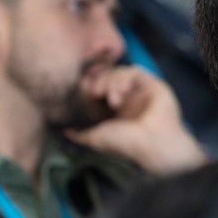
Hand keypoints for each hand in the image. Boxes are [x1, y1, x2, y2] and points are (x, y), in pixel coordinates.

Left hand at [64, 65, 207, 172]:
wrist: (151, 145)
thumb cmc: (126, 144)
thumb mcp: (96, 138)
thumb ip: (79, 134)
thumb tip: (64, 132)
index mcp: (116, 109)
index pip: (100, 87)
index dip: (91, 85)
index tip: (86, 91)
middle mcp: (129, 98)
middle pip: (108, 76)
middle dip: (99, 82)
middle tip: (96, 93)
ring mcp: (141, 91)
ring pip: (120, 72)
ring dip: (112, 82)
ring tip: (112, 100)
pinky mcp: (153, 85)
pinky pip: (135, 71)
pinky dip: (125, 79)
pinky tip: (123, 93)